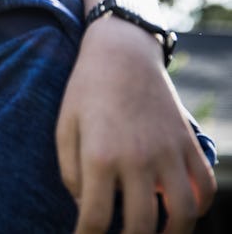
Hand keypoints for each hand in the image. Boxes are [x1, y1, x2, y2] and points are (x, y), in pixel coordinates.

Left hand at [57, 16, 215, 232]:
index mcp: (99, 156)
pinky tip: (181, 213)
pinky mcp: (187, 142)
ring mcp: (168, 152)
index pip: (96, 218)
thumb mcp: (64, 125)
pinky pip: (204, 186)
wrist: (122, 53)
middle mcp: (137, 158)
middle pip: (141, 225)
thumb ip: (69, 171)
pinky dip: (199, 207)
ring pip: (183, 214)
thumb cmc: (86, 89)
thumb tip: (86, 207)